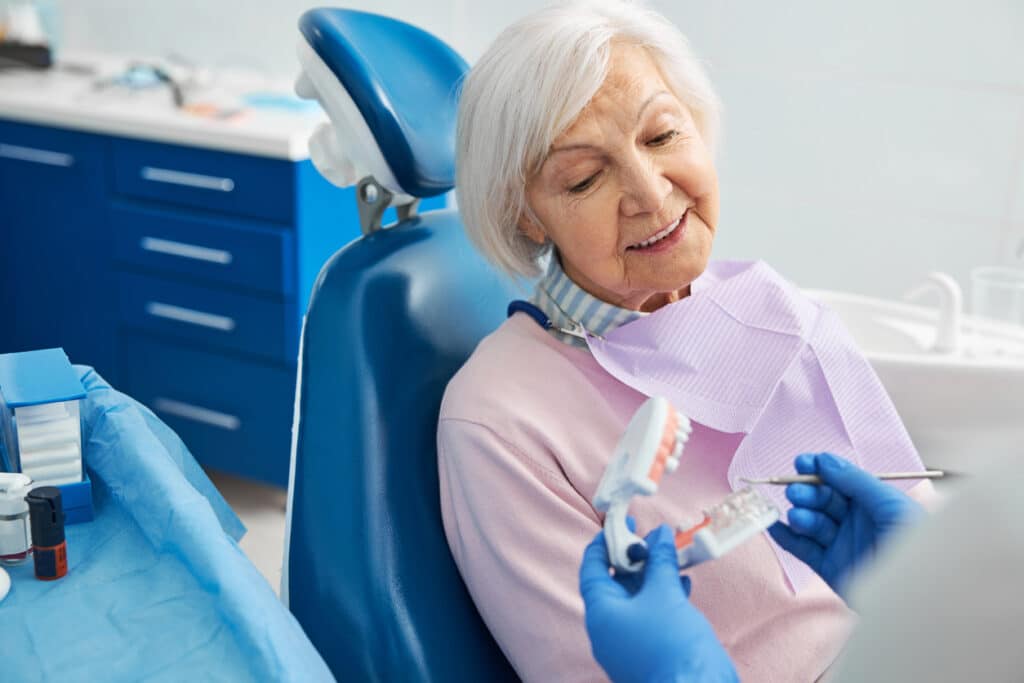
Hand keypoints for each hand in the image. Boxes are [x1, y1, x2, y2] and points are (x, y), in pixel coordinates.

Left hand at [580, 524, 737, 682]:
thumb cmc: (672, 645)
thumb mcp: (665, 594)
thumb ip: (660, 561)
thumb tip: (659, 535)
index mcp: (601, 613)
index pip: (592, 568)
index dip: (604, 542)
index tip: (621, 524)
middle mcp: (608, 629)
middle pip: (615, 582)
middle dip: (635, 557)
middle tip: (654, 536)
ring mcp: (627, 643)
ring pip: (636, 599)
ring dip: (653, 575)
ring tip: (672, 554)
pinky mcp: (648, 651)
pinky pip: (650, 616)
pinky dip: (664, 596)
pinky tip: (683, 583)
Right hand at [768, 453, 922, 599]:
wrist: (920, 596)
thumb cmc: (916, 546)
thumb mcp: (891, 506)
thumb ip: (856, 482)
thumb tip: (825, 461)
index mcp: (873, 502)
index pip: (841, 479)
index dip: (820, 470)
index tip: (802, 462)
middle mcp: (856, 520)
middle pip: (822, 499)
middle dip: (807, 492)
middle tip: (796, 492)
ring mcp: (842, 543)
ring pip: (812, 522)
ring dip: (800, 515)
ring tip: (798, 516)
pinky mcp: (830, 567)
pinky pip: (803, 549)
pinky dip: (786, 537)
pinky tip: (775, 527)